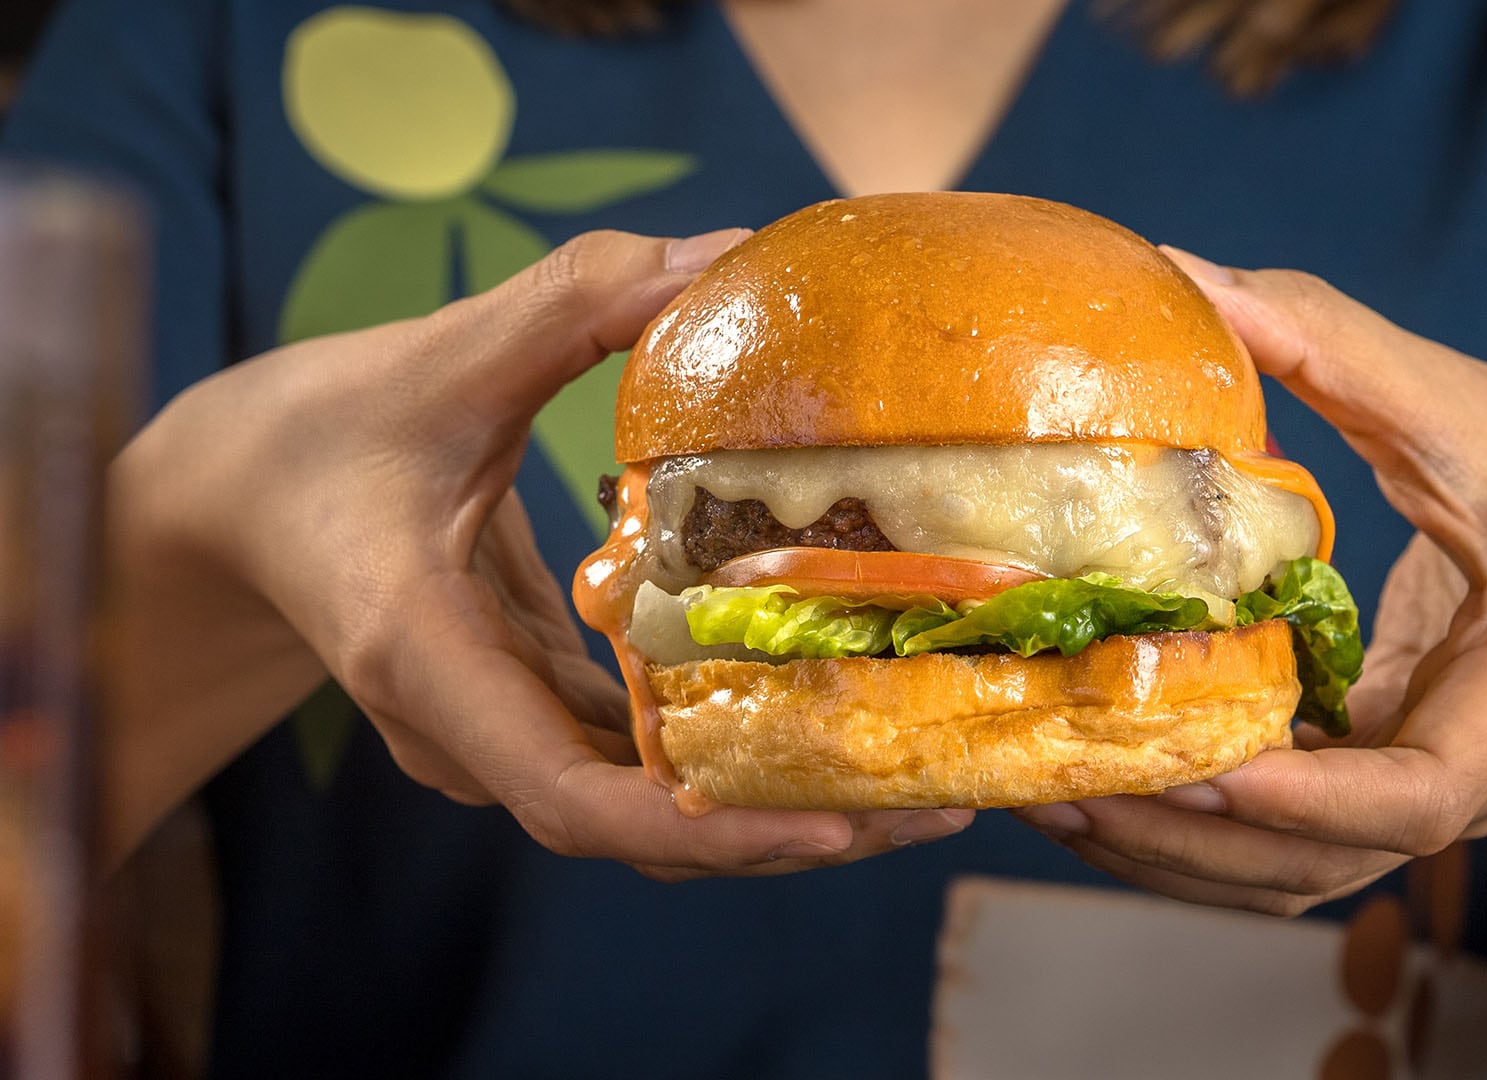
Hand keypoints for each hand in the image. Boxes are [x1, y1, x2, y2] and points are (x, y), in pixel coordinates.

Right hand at [106, 230, 971, 871]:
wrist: (220, 501)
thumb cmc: (307, 435)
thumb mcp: (433, 357)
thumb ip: (569, 306)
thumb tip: (722, 252)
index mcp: (425, 659)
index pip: (571, 797)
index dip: (707, 828)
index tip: (831, 825)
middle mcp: (464, 726)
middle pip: (639, 827)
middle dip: (786, 827)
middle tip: (937, 803)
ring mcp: (491, 731)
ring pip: (644, 805)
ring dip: (774, 800)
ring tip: (920, 775)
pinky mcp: (520, 708)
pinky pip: (631, 756)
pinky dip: (724, 752)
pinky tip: (827, 718)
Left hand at [1014, 251, 1486, 915]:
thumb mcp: (1472, 402)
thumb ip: (1336, 343)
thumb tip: (1186, 272)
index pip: (1429, 793)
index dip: (1310, 803)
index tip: (1200, 772)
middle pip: (1338, 857)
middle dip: (1196, 844)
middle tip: (1062, 792)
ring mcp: (1444, 784)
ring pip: (1309, 870)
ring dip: (1183, 853)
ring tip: (1055, 799)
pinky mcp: (1399, 778)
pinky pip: (1302, 837)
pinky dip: (1208, 826)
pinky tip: (1115, 778)